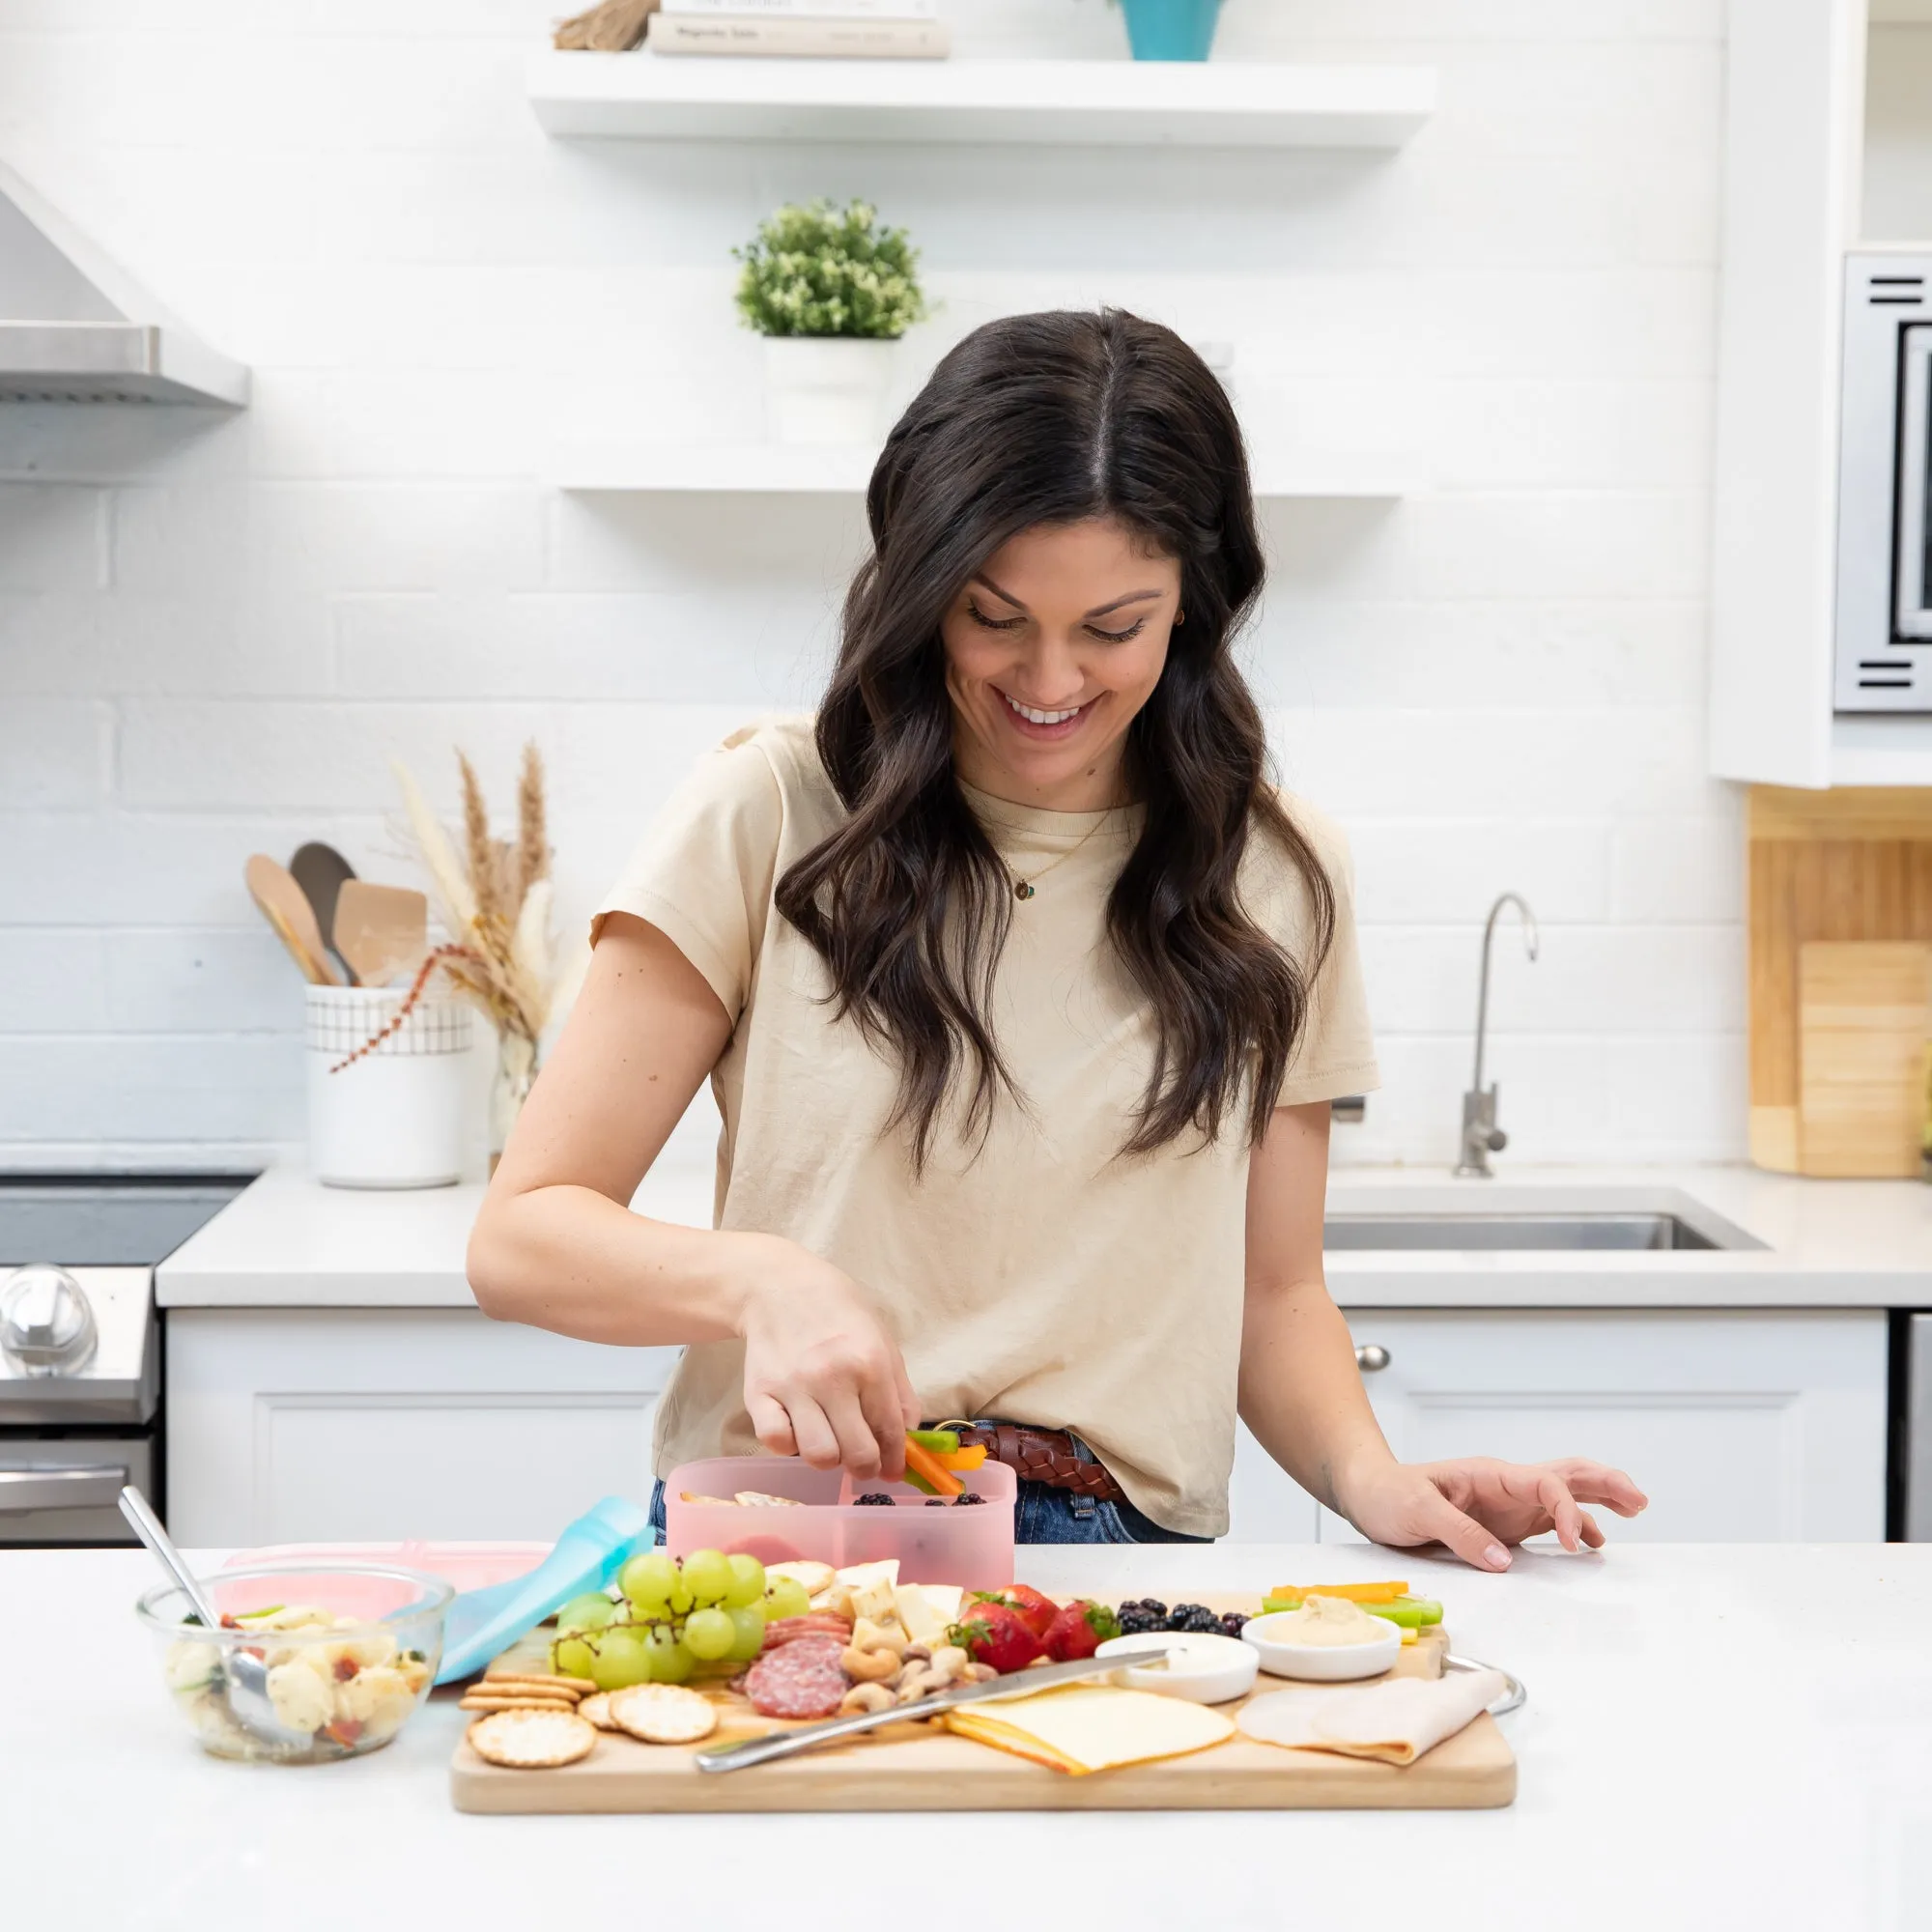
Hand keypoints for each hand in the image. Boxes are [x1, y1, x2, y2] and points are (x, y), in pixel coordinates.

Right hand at [735, 1238, 920, 1483]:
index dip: (895, 1460)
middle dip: (866, 1468)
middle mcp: (832, 1377)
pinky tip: (797, 1428)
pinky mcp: (758, 1393)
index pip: (890, 1431)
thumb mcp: (882, 1339)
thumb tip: (908, 1437)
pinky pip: (776, 1442)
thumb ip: (899, 1390)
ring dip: (829, 1457)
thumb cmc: (838, 1311)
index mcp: (870, 1363)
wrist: (779, 1286)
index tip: (893, 1471)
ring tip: (830, 1440)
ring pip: (818, 1456)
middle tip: (863, 1462)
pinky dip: (789, 1445)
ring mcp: (793, 1387)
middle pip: (857, 1453)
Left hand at [1338, 1455, 1648, 1571]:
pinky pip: (1547, 1521)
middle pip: (1566, 1476)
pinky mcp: (1503, 1524)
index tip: (1574, 1543)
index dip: (1568, 1510)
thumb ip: (1461, 1534)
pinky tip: (1591, 1542)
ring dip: (1599, 1499)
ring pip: (1563, 1494)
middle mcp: (1505, 1486)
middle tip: (1639, 1500)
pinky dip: (1575, 1527)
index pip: (1545, 1484)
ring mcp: (1507, 1505)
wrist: (1367, 1493)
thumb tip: (1503, 1561)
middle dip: (1605, 1483)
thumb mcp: (1418, 1511)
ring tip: (1634, 1509)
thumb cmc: (1388, 1494)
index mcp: (1490, 1475)